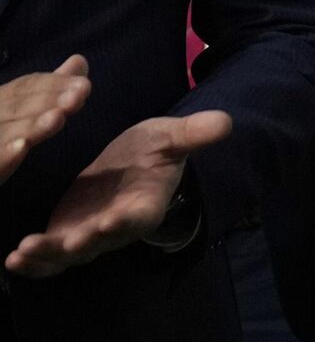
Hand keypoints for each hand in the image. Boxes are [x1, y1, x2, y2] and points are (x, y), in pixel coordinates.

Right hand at [0, 56, 89, 185]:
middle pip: (17, 106)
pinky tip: (21, 147)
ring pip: (6, 130)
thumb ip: (52, 87)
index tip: (84, 85)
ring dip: (32, 123)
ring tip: (59, 117)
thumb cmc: (3, 136)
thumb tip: (79, 59)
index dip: (54, 84)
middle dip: (48, 100)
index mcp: (0, 100)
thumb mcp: (28, 110)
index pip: (25, 87)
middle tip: (79, 95)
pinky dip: (7, 152)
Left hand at [5, 110, 231, 276]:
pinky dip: (33, 261)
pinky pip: (50, 256)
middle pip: (99, 242)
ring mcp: (90, 236)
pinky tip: (13, 258)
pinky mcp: (67, 235)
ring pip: (68, 255)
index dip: (124, 221)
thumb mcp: (171, 137)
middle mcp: (117, 228)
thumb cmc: (153, 151)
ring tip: (23, 253)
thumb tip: (225, 122)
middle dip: (80, 244)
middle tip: (63, 242)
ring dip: (47, 257)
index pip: (137, 217)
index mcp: (145, 205)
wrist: (133, 165)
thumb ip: (193, 134)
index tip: (109, 221)